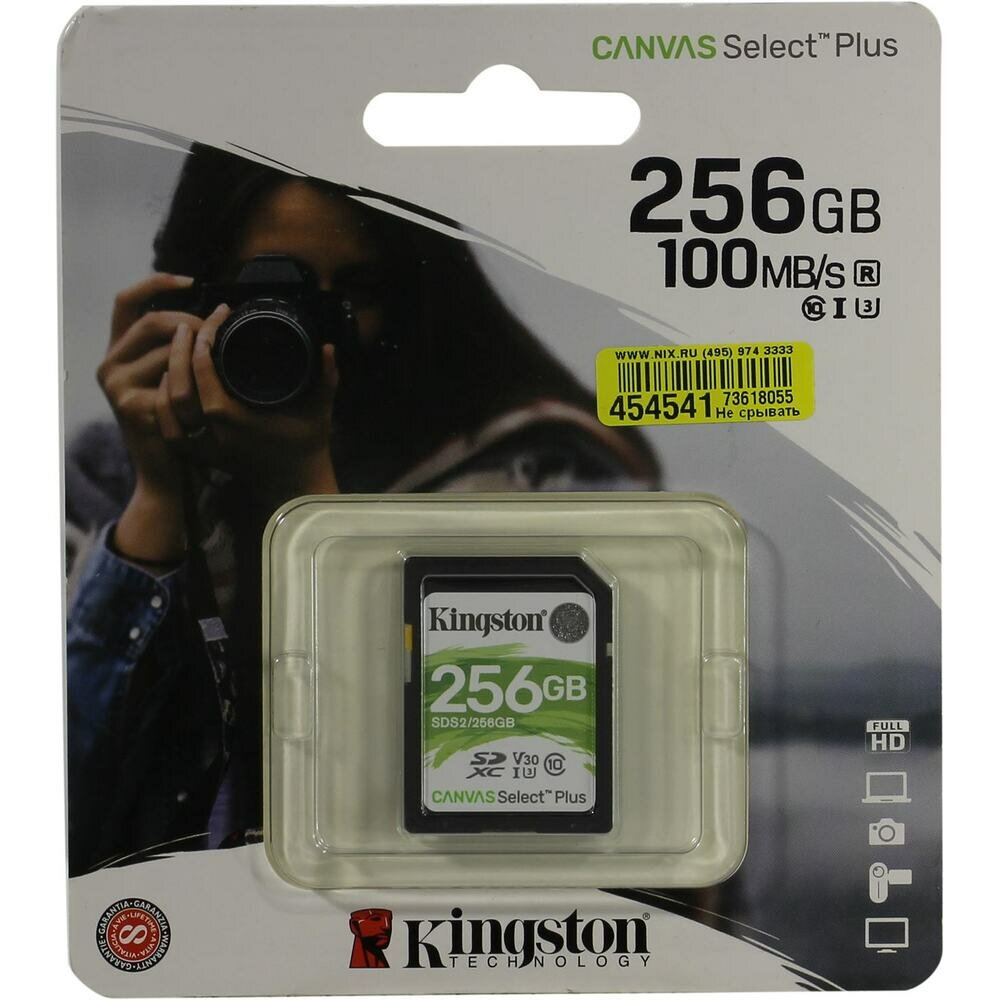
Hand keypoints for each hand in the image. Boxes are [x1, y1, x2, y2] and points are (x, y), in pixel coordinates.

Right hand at [97, 274, 200, 563]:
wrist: (170, 475)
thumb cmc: (182, 426)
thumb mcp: (177, 379)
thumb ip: (181, 349)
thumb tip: (214, 312)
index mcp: (120, 351)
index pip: (127, 301)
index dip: (156, 284)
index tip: (193, 281)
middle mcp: (110, 364)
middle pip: (153, 321)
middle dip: (193, 324)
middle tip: (222, 335)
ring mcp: (116, 385)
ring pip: (167, 351)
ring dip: (200, 356)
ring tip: (223, 367)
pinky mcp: (130, 405)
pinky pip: (172, 380)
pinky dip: (197, 384)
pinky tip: (211, 396)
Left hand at [158, 304, 339, 511]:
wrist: (295, 485)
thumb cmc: (307, 446)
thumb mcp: (320, 410)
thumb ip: (326, 378)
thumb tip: (328, 347)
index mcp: (237, 419)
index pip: (206, 373)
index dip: (204, 342)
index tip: (213, 320)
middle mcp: (214, 434)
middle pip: (179, 388)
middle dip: (179, 352)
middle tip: (188, 327)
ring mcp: (204, 448)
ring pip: (168, 408)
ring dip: (167, 375)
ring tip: (175, 350)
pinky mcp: (200, 457)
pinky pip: (169, 431)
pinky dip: (161, 408)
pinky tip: (166, 385)